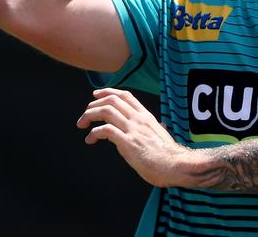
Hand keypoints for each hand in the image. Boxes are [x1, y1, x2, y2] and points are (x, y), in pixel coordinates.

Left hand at [76, 88, 193, 186]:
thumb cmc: (169, 155)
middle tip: (85, 115)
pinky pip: (105, 130)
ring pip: (106, 111)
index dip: (108, 92)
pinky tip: (90, 140)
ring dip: (89, 115)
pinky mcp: (128, 142)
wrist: (176, 165)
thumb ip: (157, 129)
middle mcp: (139, 119)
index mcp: (146, 116)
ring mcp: (133, 129)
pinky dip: (94, 133)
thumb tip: (161, 127)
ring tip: (82, 124)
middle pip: (112, 100)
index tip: (96, 95)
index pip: (125, 96)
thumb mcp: (163, 135)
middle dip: (94, 104)